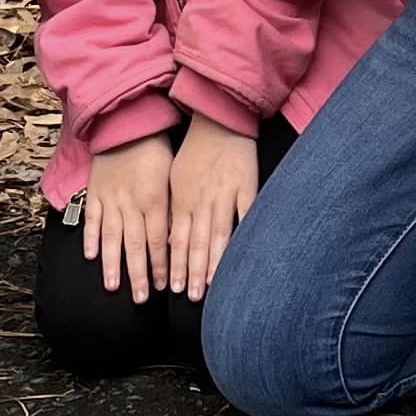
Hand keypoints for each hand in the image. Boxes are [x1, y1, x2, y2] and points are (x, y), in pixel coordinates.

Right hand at [83, 133, 172, 302]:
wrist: (129, 123)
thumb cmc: (157, 150)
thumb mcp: (173, 178)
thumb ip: (172, 209)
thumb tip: (176, 239)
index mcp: (155, 200)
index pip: (158, 240)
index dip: (160, 265)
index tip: (163, 287)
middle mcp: (131, 203)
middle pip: (135, 245)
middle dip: (138, 274)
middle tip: (139, 300)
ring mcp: (110, 198)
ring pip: (111, 237)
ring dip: (112, 264)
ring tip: (113, 287)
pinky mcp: (95, 191)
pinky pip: (92, 217)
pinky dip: (90, 237)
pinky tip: (90, 256)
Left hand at [167, 115, 257, 299]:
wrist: (219, 119)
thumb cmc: (195, 151)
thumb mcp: (175, 178)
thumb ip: (173, 209)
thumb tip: (169, 241)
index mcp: (183, 197)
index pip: (178, 238)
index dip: (177, 264)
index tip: (175, 287)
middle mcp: (202, 200)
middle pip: (197, 242)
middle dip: (193, 271)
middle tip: (191, 296)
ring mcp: (225, 194)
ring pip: (219, 235)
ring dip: (214, 263)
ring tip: (212, 286)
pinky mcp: (247, 187)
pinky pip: (246, 216)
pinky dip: (244, 236)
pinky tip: (242, 256)